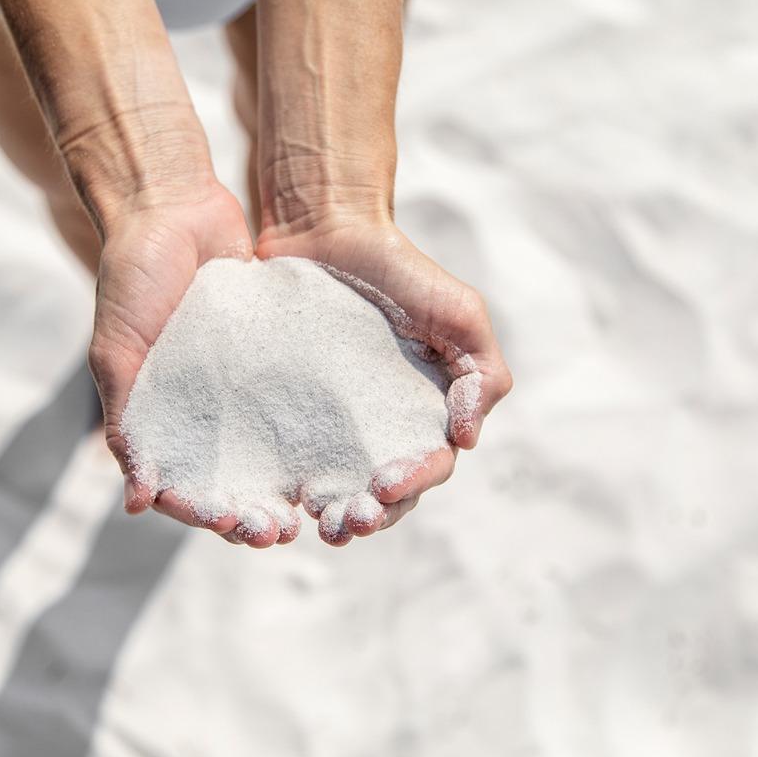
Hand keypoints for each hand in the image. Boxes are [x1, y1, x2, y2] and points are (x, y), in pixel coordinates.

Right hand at [89, 184, 299, 547]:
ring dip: (287, 487)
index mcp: (161, 420)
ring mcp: (241, 391)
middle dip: (253, 513)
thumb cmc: (132, 276)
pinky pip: (299, 406)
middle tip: (282, 531)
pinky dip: (316, 435)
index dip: (205, 513)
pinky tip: (344, 454)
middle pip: (231, 483)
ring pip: (269, 455)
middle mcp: (203, 414)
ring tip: (316, 508)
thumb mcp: (119, 349)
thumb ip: (127, 420)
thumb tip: (137, 503)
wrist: (173, 207)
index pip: (181, 487)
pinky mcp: (276, 362)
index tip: (232, 525)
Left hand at [256, 216, 511, 544]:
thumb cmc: (402, 270)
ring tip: (313, 524)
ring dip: (331, 514)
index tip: (385, 486)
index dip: (413, 485)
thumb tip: (467, 438)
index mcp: (426, 414)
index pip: (429, 468)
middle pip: (383, 494)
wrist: (327, 230)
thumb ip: (485, 373)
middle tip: (344, 526)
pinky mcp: (290, 411)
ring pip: (337, 486)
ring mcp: (334, 423)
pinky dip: (285, 484)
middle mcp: (382, 428)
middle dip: (370, 517)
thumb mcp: (461, 312)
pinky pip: (289, 457)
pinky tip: (272, 494)